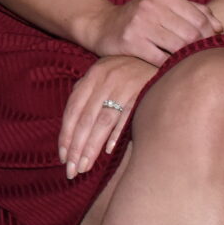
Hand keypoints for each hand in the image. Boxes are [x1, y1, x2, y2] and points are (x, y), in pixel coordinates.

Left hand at [59, 55, 156, 178]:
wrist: (160, 53)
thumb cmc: (128, 69)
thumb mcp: (104, 74)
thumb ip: (87, 93)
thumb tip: (71, 123)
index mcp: (91, 76)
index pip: (73, 110)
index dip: (66, 135)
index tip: (63, 158)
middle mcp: (104, 80)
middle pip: (85, 119)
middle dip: (77, 148)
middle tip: (72, 171)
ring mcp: (123, 85)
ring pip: (102, 121)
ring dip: (92, 146)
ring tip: (86, 166)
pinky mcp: (142, 92)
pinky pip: (126, 116)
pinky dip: (116, 133)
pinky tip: (108, 151)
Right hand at [84, 0, 218, 65]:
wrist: (102, 26)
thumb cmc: (140, 18)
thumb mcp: (163, 7)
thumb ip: (192, 11)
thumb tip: (219, 26)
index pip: (199, 17)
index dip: (210, 36)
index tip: (211, 47)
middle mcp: (150, 5)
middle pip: (191, 33)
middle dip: (200, 49)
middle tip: (201, 59)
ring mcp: (139, 23)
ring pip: (178, 46)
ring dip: (186, 58)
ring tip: (188, 64)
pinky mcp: (130, 42)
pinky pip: (161, 59)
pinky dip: (170, 66)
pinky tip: (171, 69)